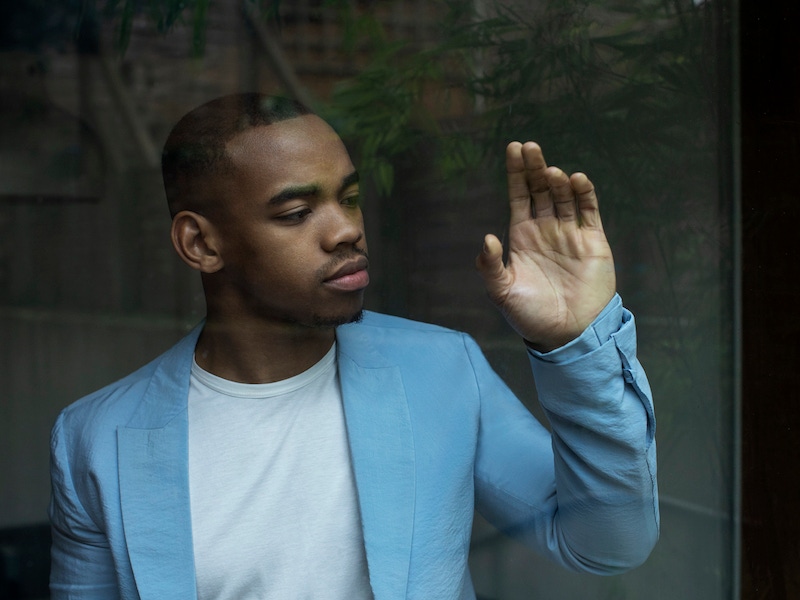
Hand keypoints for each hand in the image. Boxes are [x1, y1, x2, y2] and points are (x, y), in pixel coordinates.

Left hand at [476, 142, 615, 351]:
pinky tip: (576, 179)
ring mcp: (570, 233)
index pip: (518, 195)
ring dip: (558, 180)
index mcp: (522, 236)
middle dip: (535, 168)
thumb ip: (491, 266)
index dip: (516, 172)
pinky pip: (589, 210)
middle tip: (530, 147)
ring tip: (550, 172)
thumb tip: (487, 238)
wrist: (568, 333)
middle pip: (540, 189)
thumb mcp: (503, 292)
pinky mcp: (593, 241)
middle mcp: (546, 229)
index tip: (514, 148)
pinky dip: (584, 193)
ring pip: (564, 196)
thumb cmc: (531, 315)